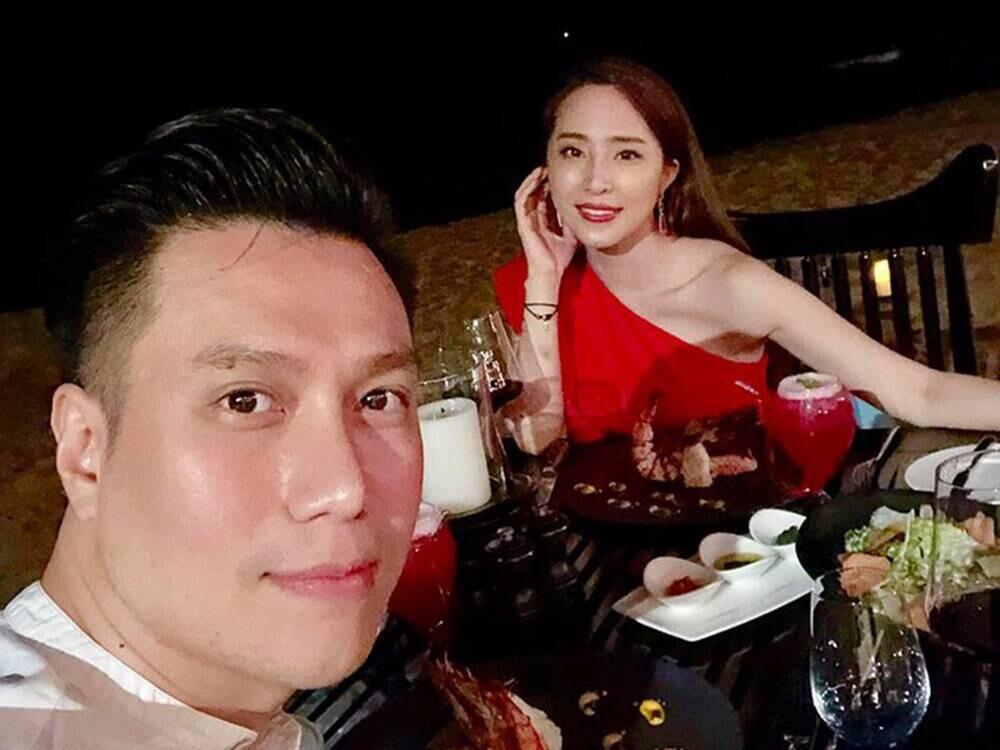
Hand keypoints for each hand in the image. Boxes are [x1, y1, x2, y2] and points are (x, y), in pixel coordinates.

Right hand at [514, 167, 577, 281]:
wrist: (550, 272)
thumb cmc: (559, 258)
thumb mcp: (571, 235)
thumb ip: (572, 222)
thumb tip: (584, 209)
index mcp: (543, 221)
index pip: (544, 198)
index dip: (550, 185)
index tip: (560, 174)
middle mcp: (533, 219)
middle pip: (534, 193)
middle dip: (541, 179)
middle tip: (551, 167)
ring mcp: (526, 221)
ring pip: (525, 194)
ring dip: (532, 180)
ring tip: (541, 169)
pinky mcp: (523, 223)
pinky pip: (521, 201)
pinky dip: (527, 188)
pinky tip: (536, 179)